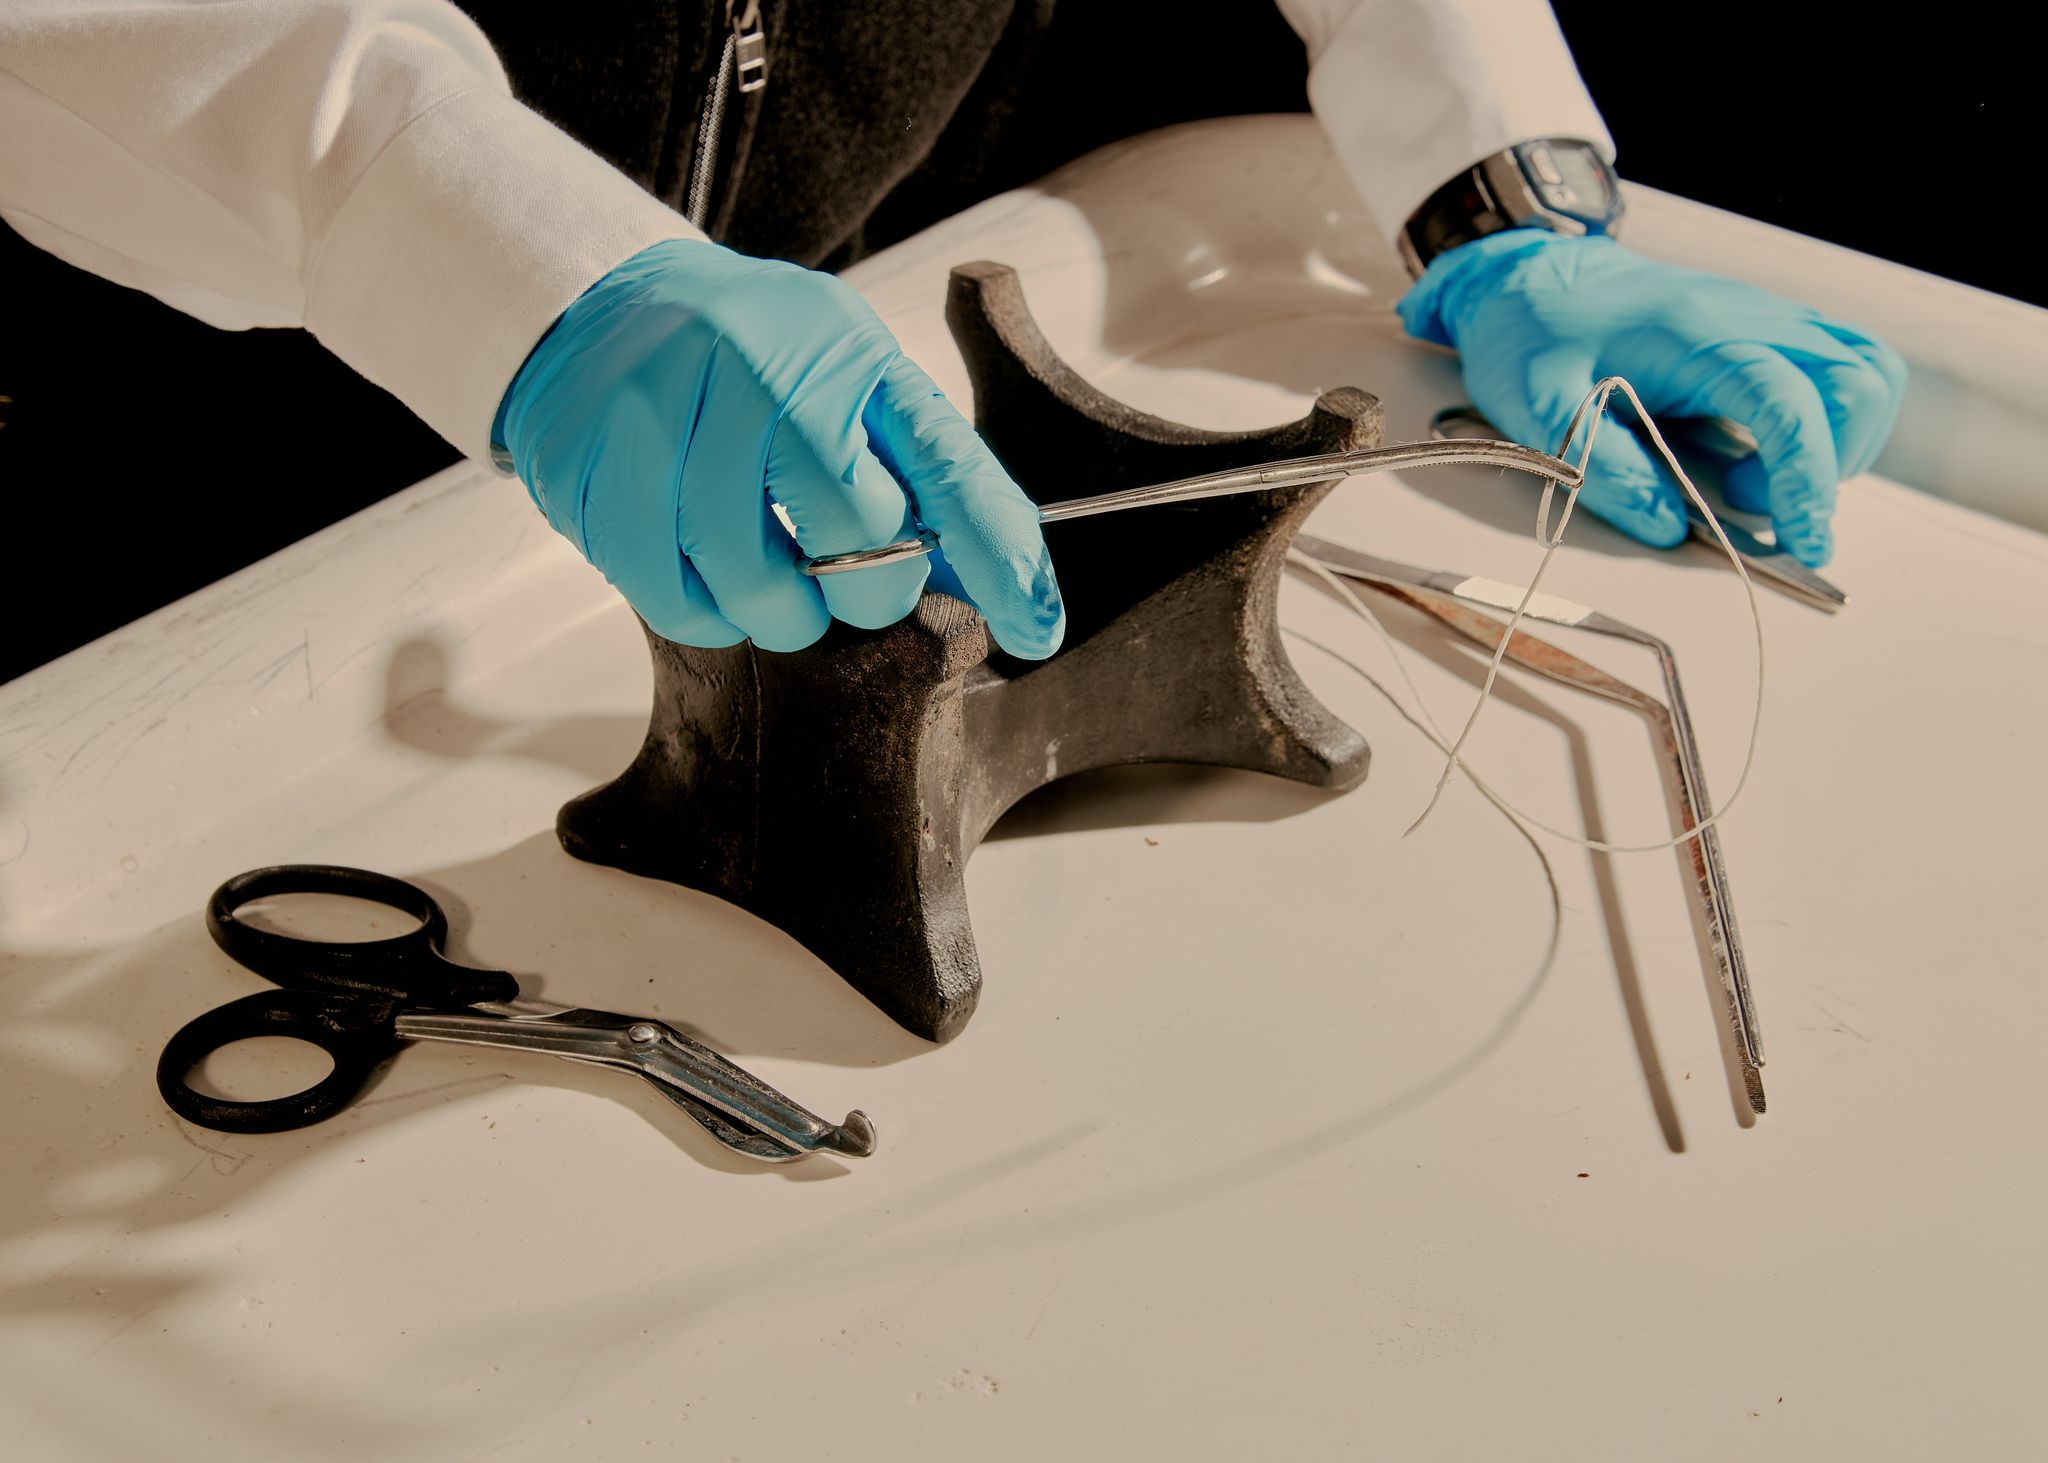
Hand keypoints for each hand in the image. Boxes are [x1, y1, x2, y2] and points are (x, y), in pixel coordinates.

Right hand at [493, 238, 1064, 656]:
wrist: (605, 305)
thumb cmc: (757, 363)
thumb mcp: (849, 381)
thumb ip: (920, 473)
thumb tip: (1008, 589)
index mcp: (847, 349)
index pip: (948, 464)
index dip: (1002, 557)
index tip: (1041, 630)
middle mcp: (761, 366)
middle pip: (856, 536)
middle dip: (869, 594)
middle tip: (846, 589)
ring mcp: (668, 410)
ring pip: (756, 586)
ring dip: (780, 616)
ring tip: (772, 584)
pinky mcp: (595, 463)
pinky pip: (673, 598)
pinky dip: (703, 615)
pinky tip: (704, 575)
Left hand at [1398, 230, 1906, 565]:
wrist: (1526, 276)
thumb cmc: (1531, 334)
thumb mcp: (1541, 408)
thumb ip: (1604, 469)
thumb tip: (1667, 527)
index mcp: (1699, 334)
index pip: (1790, 405)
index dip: (1807, 477)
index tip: (1805, 540)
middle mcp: (1751, 316)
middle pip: (1858, 382)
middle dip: (1828, 461)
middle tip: (1741, 498)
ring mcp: (1765, 317)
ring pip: (1864, 370)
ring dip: (1837, 440)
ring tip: (1748, 476)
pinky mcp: (1764, 329)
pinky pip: (1837, 367)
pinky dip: (1824, 420)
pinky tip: (1758, 447)